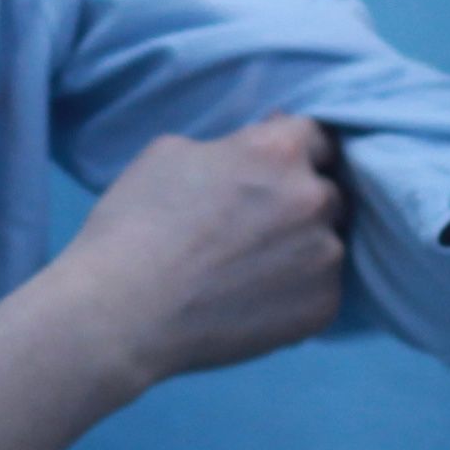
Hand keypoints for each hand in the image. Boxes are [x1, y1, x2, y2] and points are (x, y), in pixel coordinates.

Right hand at [34, 117, 348, 398]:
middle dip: (299, 200)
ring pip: (327, 243)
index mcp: (279, 151)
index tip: (272, 169)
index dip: (294, 151)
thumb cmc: (135, 223)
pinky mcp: (322, 309)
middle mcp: (314, 199)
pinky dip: (295, 292)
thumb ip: (230, 147)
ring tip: (249, 269)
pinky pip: (320, 290)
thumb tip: (254, 153)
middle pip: (327, 191)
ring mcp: (324, 258)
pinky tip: (252, 300)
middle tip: (254, 223)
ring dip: (301, 248)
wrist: (122, 312)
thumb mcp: (170, 153)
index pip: (317, 137)